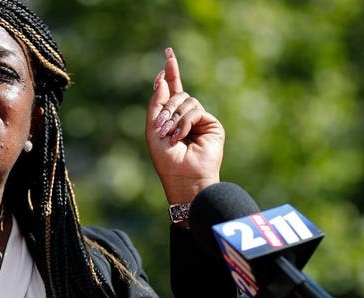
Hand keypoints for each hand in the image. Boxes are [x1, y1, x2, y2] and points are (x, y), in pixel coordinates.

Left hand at [146, 48, 224, 203]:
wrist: (183, 176)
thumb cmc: (165, 158)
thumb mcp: (152, 128)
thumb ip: (156, 103)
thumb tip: (161, 78)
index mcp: (171, 117)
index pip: (171, 90)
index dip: (170, 73)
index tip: (168, 54)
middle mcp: (186, 116)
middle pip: (177, 93)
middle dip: (166, 107)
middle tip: (161, 125)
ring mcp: (200, 119)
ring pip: (186, 100)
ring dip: (175, 117)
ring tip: (172, 135)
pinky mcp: (211, 124)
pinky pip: (195, 109)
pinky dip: (185, 122)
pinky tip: (182, 136)